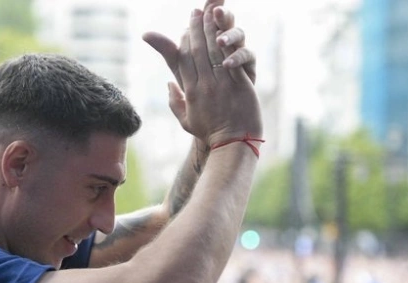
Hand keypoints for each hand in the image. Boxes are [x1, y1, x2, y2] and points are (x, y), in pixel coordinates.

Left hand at [143, 1, 255, 87]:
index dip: (200, 14)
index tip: (196, 9)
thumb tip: (145, 34)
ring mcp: (236, 53)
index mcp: (207, 40)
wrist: (218, 118)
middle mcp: (224, 42)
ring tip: (220, 36)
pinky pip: (246, 56)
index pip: (204, 20)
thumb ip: (167, 50)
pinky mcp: (248, 67)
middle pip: (221, 23)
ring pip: (236, 34)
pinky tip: (227, 59)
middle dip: (216, 15)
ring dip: (228, 32)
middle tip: (213, 8)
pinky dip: (237, 55)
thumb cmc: (198, 94)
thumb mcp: (181, 70)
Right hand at [143, 2, 261, 145]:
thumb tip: (168, 85)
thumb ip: (174, 101)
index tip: (185, 28)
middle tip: (195, 12)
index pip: (183, 60)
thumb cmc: (210, 134)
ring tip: (209, 13)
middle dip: (195, 28)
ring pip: (212, 50)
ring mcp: (221, 83)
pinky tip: (224, 29)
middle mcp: (203, 85)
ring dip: (210, 29)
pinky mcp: (238, 84)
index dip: (183, 41)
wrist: (233, 144)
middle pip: (196, 50)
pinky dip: (226, 42)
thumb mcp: (185, 121)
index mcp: (190, 92)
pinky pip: (230, 58)